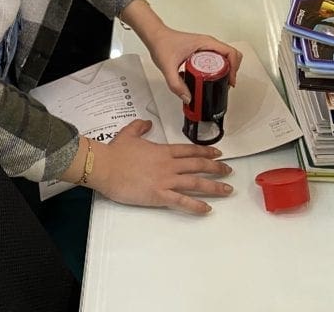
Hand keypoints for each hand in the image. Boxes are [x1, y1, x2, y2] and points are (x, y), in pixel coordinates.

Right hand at [89, 120, 233, 213]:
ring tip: (227, 190)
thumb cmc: (115, 153)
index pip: (190, 150)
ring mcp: (165, 180)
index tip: (218, 153)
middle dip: (217, 168)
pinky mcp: (159, 195)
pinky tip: (207, 209)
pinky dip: (196, 205)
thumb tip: (148, 123)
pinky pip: (182, 201)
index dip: (206, 151)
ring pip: (196, 183)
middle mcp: (169, 165)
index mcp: (163, 151)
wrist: (104, 166)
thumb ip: (141, 127)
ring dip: (214, 186)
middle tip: (229, 170)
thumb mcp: (129, 133)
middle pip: (198, 165)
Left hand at [146, 26, 241, 102]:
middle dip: (233, 71)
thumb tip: (188, 97)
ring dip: (227, 71)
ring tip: (219, 83)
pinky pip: (217, 60)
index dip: (234, 68)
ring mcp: (206, 47)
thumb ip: (176, 84)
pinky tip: (210, 79)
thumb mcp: (168, 67)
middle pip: (232, 56)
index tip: (229, 80)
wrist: (156, 37)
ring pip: (226, 58)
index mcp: (205, 43)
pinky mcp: (202, 51)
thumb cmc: (162, 44)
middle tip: (225, 84)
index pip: (230, 53)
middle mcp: (208, 44)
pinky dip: (219, 69)